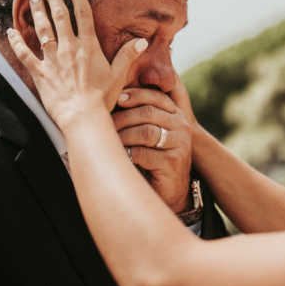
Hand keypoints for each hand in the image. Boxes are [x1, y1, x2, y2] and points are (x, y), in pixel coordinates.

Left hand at [6, 0, 146, 131]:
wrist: (83, 118)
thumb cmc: (102, 99)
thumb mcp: (118, 76)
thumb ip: (128, 56)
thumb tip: (142, 41)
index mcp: (88, 47)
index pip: (83, 14)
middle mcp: (69, 48)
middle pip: (60, 16)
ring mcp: (53, 60)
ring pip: (42, 30)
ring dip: (36, 12)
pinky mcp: (40, 73)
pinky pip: (25, 54)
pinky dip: (17, 42)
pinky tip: (10, 30)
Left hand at [114, 88, 193, 213]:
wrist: (169, 191)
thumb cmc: (151, 159)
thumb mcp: (147, 134)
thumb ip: (138, 116)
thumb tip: (110, 97)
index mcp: (176, 115)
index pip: (156, 97)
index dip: (136, 95)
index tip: (117, 98)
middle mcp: (181, 126)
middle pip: (148, 112)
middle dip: (122, 117)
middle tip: (103, 123)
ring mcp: (180, 144)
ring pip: (145, 132)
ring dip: (122, 135)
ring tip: (108, 140)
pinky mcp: (173, 162)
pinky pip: (143, 153)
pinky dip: (127, 153)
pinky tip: (118, 156)